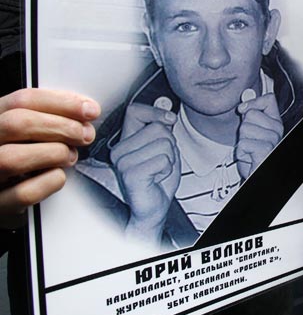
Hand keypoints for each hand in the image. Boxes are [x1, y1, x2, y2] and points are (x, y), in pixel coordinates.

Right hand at [0, 89, 99, 227]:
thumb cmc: (17, 156)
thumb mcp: (24, 131)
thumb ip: (45, 117)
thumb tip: (84, 111)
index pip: (22, 100)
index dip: (62, 102)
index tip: (89, 109)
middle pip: (17, 123)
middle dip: (62, 126)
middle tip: (85, 134)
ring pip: (14, 158)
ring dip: (55, 153)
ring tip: (71, 155)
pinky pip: (24, 193)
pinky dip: (51, 182)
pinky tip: (59, 175)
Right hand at [110, 103, 179, 242]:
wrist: (154, 207)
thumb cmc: (158, 179)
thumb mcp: (164, 148)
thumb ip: (162, 127)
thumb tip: (165, 106)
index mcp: (126, 140)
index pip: (135, 110)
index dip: (156, 112)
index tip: (170, 121)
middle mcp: (120, 149)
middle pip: (158, 128)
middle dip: (170, 144)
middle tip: (162, 161)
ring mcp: (123, 161)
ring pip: (164, 143)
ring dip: (170, 158)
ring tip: (159, 170)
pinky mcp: (130, 174)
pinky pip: (163, 160)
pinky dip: (168, 169)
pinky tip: (157, 178)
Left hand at [236, 92, 283, 179]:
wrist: (254, 177)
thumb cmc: (253, 156)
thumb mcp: (251, 130)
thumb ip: (250, 113)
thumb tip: (245, 98)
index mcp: (275, 122)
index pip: (268, 99)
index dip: (253, 103)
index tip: (245, 111)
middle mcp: (277, 130)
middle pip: (251, 114)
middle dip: (243, 128)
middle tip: (250, 141)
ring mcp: (273, 140)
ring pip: (245, 128)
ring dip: (242, 142)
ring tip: (249, 150)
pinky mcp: (266, 150)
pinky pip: (243, 143)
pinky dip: (241, 153)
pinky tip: (249, 157)